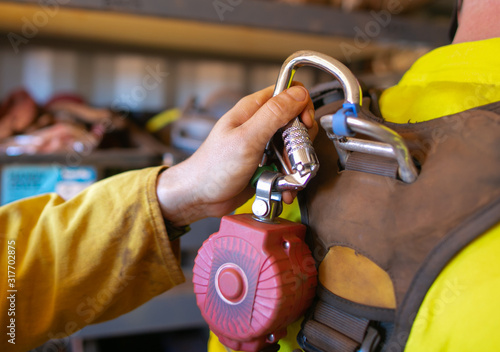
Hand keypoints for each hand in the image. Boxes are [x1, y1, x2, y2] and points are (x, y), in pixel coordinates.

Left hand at [156, 84, 316, 226]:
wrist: (200, 197)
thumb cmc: (213, 167)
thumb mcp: (246, 138)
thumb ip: (273, 114)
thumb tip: (298, 94)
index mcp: (252, 109)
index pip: (288, 92)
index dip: (301, 105)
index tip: (303, 124)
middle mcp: (259, 124)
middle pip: (296, 121)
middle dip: (301, 139)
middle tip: (294, 154)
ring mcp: (263, 145)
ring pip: (294, 146)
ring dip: (296, 163)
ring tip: (288, 176)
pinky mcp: (265, 164)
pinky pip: (287, 166)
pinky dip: (289, 178)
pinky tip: (283, 187)